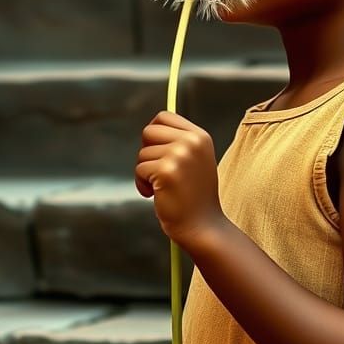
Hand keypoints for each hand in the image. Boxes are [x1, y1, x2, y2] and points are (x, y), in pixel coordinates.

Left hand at [135, 110, 225, 248]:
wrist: (203, 227)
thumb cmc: (194, 196)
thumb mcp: (195, 160)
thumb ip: (178, 142)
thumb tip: (150, 129)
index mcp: (200, 136)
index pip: (164, 117)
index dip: (153, 133)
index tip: (154, 150)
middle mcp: (191, 142)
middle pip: (149, 132)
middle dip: (147, 152)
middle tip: (156, 172)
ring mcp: (179, 155)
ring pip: (142, 154)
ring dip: (145, 173)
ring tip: (161, 188)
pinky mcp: (165, 171)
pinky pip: (139, 170)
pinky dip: (142, 185)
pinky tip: (157, 196)